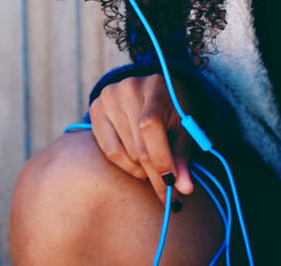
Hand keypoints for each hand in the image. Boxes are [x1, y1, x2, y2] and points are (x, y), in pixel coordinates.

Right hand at [88, 75, 197, 202]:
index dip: (161, 159)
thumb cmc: (174, 109)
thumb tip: (184, 190)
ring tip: (154, 169)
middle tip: (167, 193)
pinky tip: (138, 163)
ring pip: (125, 152)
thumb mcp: (184, 127)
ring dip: (142, 169)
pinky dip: (126, 165)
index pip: (151, 126)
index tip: (172, 186)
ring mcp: (109, 98)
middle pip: (139, 145)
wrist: (154, 89)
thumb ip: (182, 157)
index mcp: (156, 86)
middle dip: (155, 174)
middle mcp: (128, 89)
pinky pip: (109, 151)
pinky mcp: (95, 109)